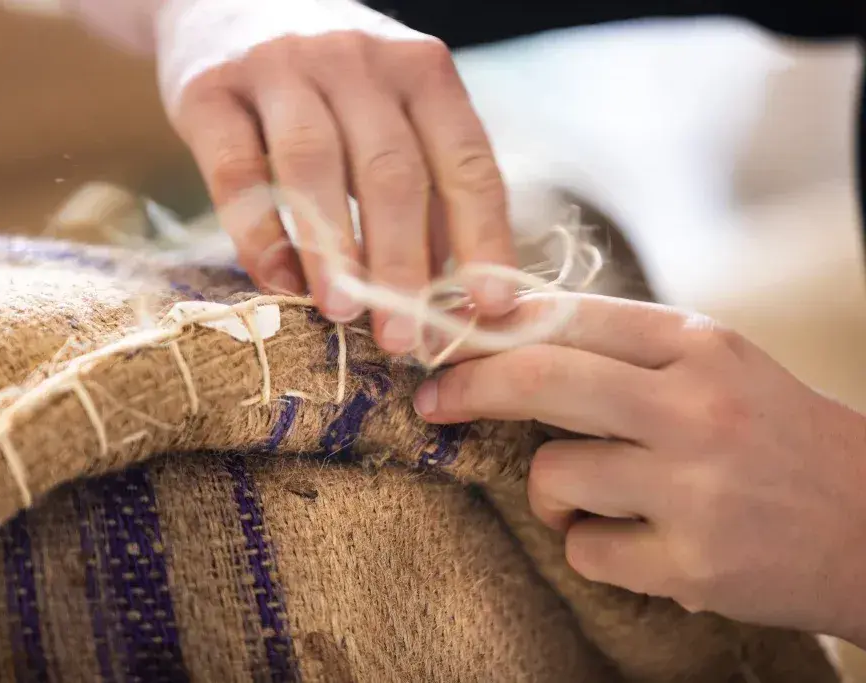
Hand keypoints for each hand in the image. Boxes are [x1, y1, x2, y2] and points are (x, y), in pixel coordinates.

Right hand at [155, 0, 516, 352]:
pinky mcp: (210, 90)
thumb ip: (426, 189)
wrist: (223, 1)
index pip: (466, 162)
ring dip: (332, 249)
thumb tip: (458, 293)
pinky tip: (275, 280)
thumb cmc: (329, 84)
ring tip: (341, 315)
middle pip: (391, 171)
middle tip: (404, 338)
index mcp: (421, 70)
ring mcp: (280, 67)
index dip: (483, 239)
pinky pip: (236, 169)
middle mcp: (357, 59)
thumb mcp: (392, 113)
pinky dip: (257, 231)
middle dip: (402, 264)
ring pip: (315, 166)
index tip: (491, 308)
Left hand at [413, 293, 865, 644]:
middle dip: (469, 389)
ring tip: (597, 500)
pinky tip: (640, 542)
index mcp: (697, 344)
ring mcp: (694, 486)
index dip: (489, 329)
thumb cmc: (774, 436)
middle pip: (540, 380)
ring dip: (552, 493)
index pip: (566, 316)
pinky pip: (584, 549)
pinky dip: (591, 547)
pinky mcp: (692, 562)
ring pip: (553, 474)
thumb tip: (508, 326)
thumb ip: (622, 348)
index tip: (445, 344)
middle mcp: (695, 405)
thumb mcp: (712, 366)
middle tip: (434, 403)